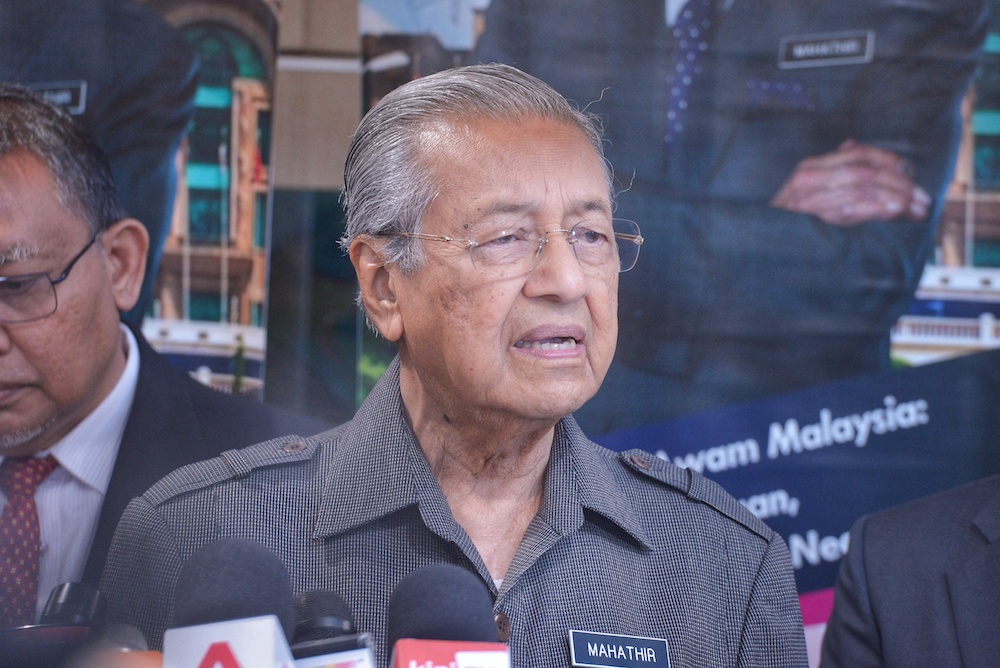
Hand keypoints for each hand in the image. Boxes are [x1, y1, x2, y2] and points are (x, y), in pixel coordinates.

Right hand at [771, 140, 930, 225]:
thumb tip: (851, 145)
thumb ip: (829, 167)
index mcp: (812, 166)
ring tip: (914, 208)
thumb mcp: (804, 188)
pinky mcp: (808, 218)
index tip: (912, 173)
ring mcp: (807, 198)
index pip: (859, 153)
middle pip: (866, 171)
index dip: (890, 161)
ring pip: (861, 187)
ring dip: (893, 197)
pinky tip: (891, 211)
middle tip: (922, 199)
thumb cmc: (782, 219)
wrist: (755, 241)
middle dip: (900, 183)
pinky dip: (873, 208)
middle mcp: (809, 177)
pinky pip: (848, 209)